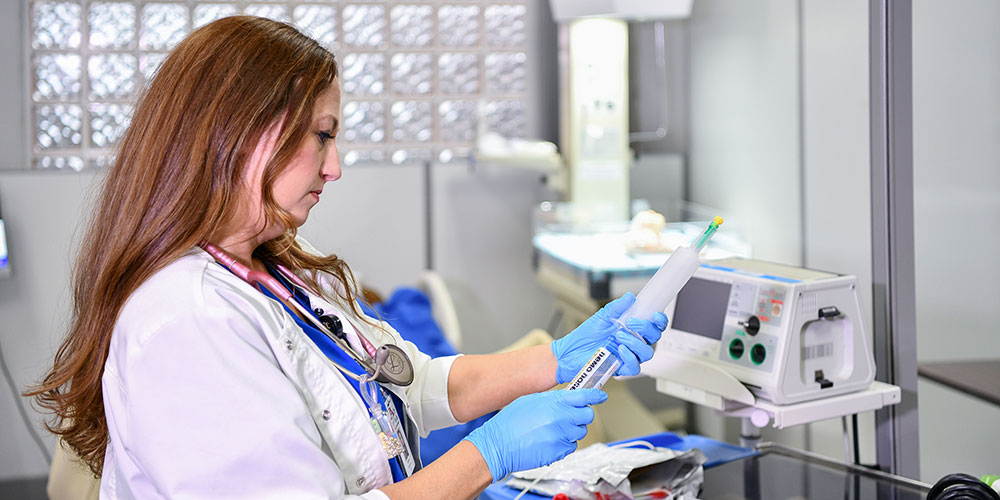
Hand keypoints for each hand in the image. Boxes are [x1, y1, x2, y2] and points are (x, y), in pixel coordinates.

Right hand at [463, 389, 606, 481]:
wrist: (498, 446)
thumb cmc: (509, 423)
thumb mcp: (530, 400)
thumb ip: (552, 399)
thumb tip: (567, 397)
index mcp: (554, 403)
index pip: (584, 396)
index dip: (595, 396)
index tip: (600, 396)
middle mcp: (561, 419)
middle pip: (587, 416)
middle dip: (581, 415)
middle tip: (570, 415)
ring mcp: (561, 437)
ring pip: (580, 432)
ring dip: (572, 430)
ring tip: (553, 429)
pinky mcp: (559, 452)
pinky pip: (571, 446)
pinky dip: (565, 443)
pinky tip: (550, 440)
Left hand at [551, 293, 668, 383]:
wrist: (571, 351)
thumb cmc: (586, 335)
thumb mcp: (602, 316)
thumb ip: (617, 307)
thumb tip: (630, 297)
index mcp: (632, 329)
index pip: (653, 326)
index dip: (660, 321)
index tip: (656, 315)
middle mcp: (633, 342)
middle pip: (654, 338)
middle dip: (646, 329)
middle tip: (631, 323)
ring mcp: (628, 355)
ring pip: (647, 353)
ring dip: (636, 343)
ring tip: (620, 336)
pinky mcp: (621, 368)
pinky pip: (635, 367)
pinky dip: (630, 357)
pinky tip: (620, 350)